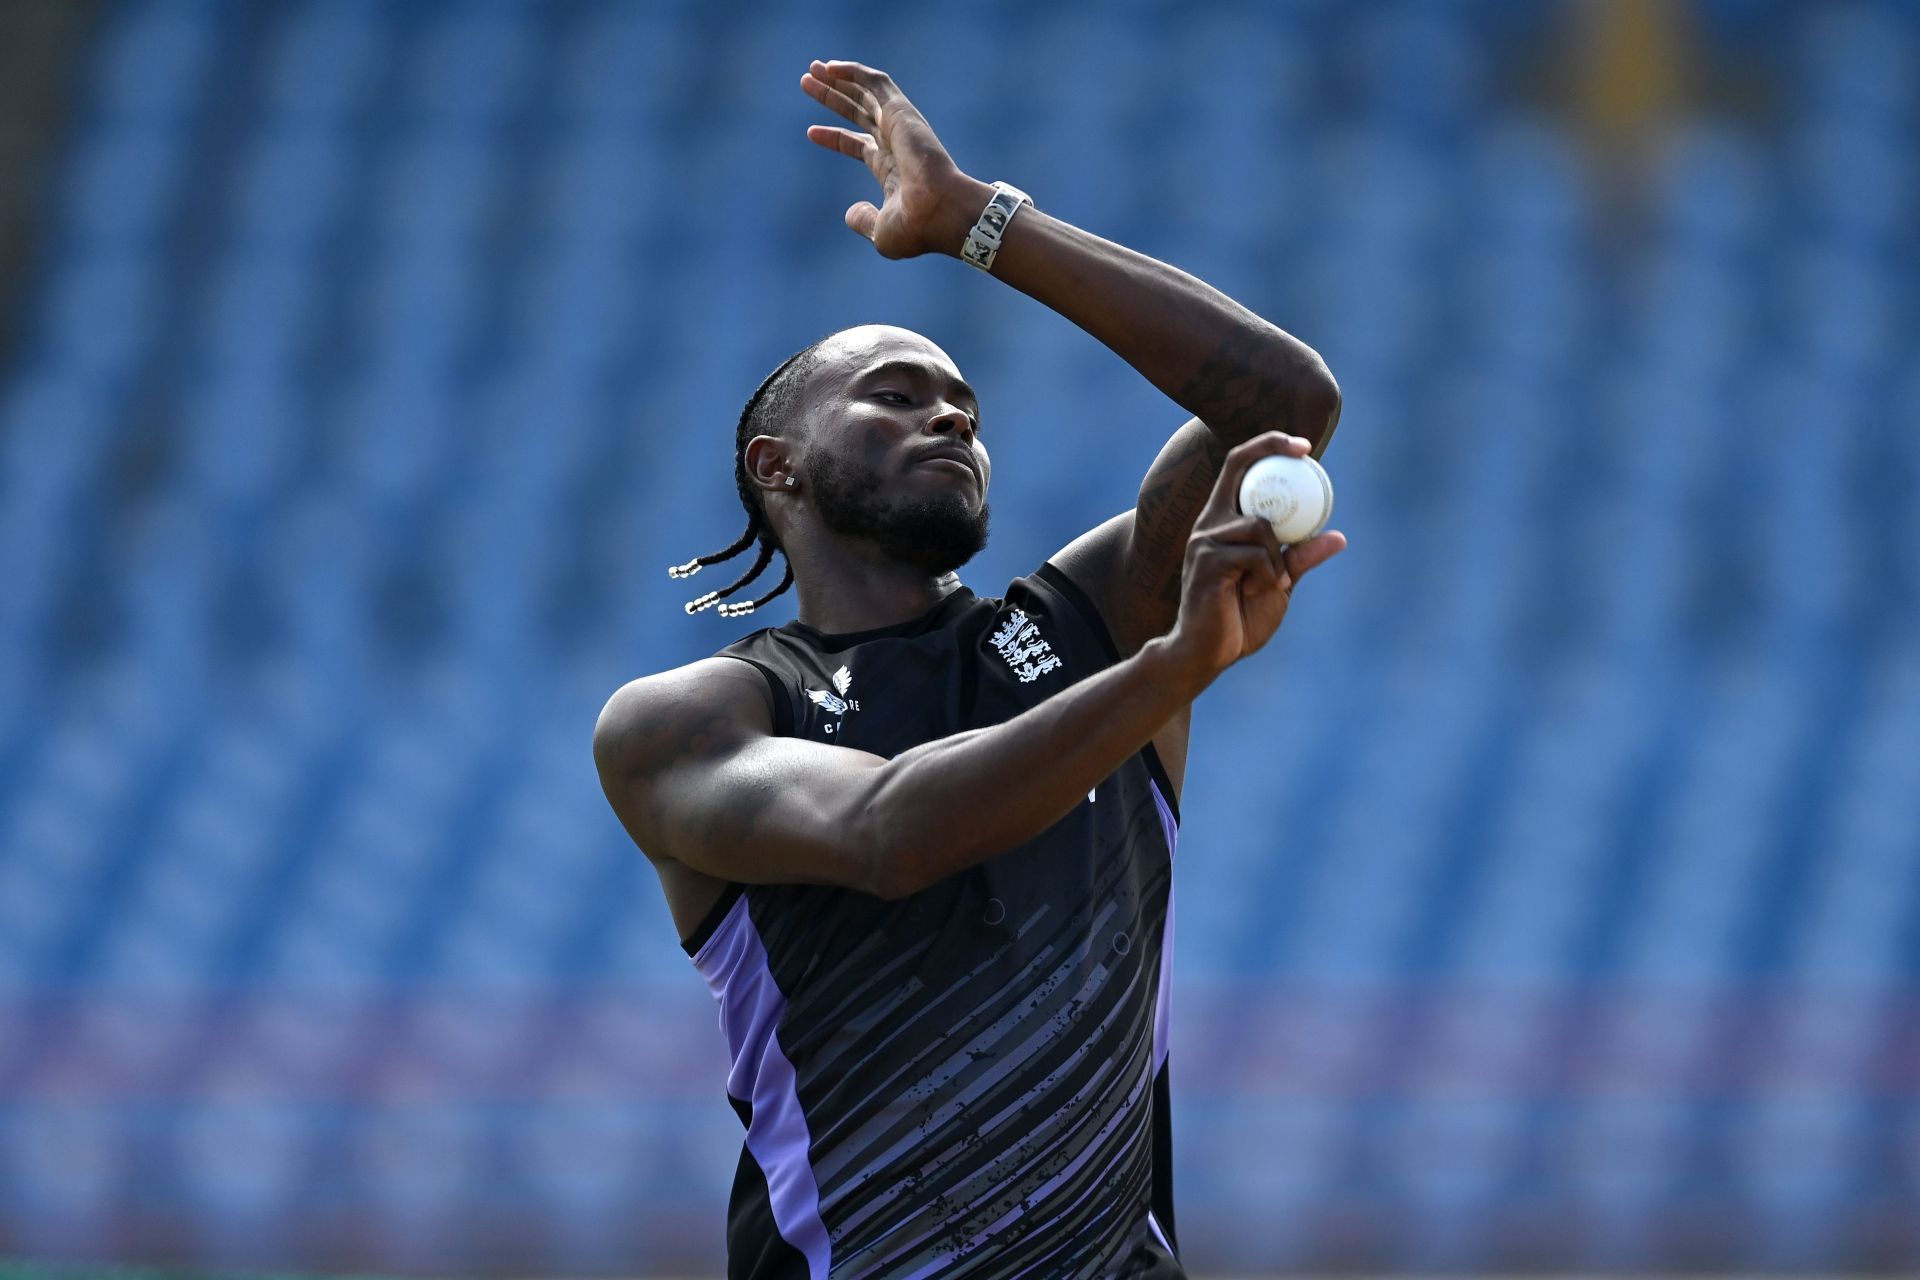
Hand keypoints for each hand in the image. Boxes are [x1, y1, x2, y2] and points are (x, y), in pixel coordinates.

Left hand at [801, 60, 975, 258]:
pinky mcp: (900, 112)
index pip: (859, 144)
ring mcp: (899, 126)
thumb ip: (864, 221)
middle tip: (808, 81)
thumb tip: (850, 213)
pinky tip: (829, 67)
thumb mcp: (881, 232)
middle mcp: (895, 143)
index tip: (811, 132)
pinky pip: (874, 84)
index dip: (835, 137)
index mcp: (892, 169)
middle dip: (834, 97)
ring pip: (865, 93)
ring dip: (838, 79)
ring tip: (812, 69)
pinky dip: (852, 72)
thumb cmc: (916, 228)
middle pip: (859, 112)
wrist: (939, 212)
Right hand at [1161, 433, 1346, 684]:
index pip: (1238, 469)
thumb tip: (1337, 537)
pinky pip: (1255, 556)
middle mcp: (1209, 524)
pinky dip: (1268, 575)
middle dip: (1271, 447)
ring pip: (1259, 525)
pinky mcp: (1207, 562)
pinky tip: (1256, 593)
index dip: (1267, 447)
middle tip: (1306, 450)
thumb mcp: (1279, 582)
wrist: (1207, 653)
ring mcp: (1205, 541)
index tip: (1303, 446)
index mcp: (1223, 522)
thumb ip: (1300, 557)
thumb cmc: (1238, 618)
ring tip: (1272, 583)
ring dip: (1277, 556)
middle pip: (1238, 469)